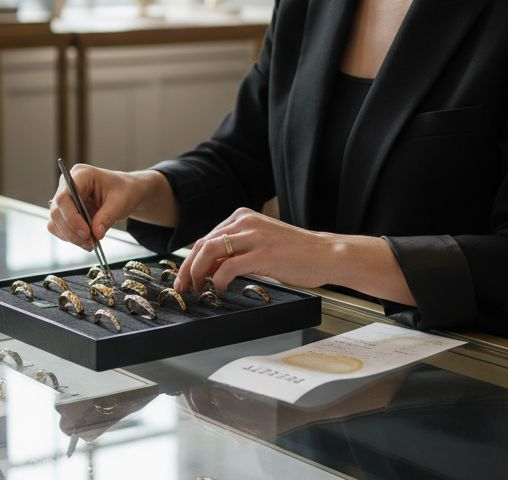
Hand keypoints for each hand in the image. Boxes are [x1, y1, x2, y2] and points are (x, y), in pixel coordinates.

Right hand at [46, 165, 148, 250]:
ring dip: (70, 236)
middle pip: (57, 211)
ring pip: (55, 221)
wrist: (126, 192)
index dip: (72, 218)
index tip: (86, 233)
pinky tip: (84, 240)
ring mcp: (65, 198)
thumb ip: (106, 217)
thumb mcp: (120, 203)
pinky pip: (59, 226)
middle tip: (89, 242)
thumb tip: (96, 234)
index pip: (64, 198)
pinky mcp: (65, 210)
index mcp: (81, 175)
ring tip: (89, 243)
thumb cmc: (124, 190)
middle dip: (71, 230)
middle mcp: (67, 185)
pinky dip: (69, 236)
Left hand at [174, 208, 335, 294]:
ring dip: (197, 273)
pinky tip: (219, 289)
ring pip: (210, 251)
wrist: (326, 254)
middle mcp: (245, 222)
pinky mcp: (263, 254)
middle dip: (187, 268)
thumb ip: (236, 251)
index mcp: (243, 217)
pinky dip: (217, 280)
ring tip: (196, 290)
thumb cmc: (296, 254)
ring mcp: (254, 236)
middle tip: (181, 288)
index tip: (184, 278)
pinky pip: (228, 266)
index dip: (190, 260)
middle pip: (203, 244)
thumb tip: (209, 268)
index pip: (206, 238)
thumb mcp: (260, 244)